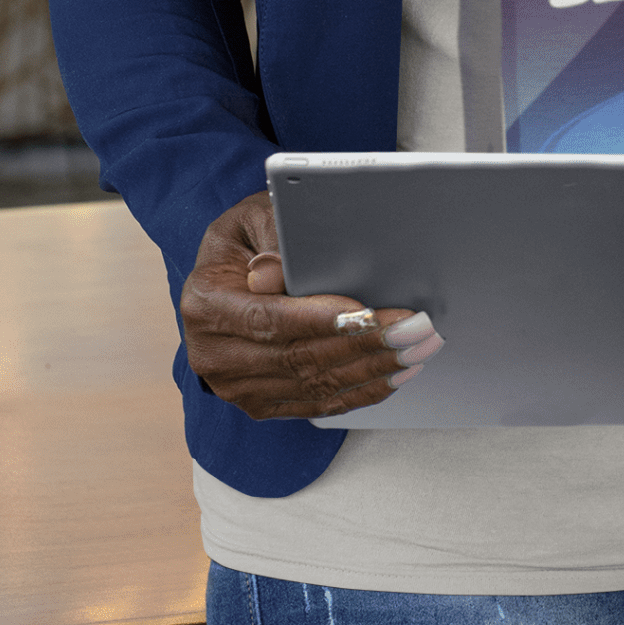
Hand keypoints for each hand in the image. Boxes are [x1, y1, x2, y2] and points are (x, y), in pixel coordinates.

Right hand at [180, 190, 442, 419]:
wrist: (225, 278)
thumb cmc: (247, 240)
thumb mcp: (253, 220)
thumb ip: (270, 239)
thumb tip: (275, 271)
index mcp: (204, 304)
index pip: (267, 318)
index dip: (319, 319)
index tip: (367, 314)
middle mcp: (213, 354)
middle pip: (298, 356)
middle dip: (365, 343)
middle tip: (416, 328)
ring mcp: (236, 386)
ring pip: (314, 384)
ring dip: (373, 369)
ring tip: (418, 348)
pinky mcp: (261, 404)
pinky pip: (316, 403)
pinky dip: (360, 391)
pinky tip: (394, 374)